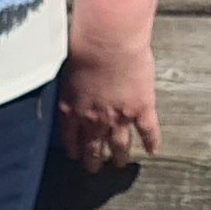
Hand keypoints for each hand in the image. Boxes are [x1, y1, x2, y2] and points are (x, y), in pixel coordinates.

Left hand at [56, 0, 166, 171]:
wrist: (106, 41)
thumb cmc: (81, 47)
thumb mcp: (62, 70)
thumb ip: (63, 87)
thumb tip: (56, 87)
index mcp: (72, 110)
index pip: (71, 137)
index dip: (75, 149)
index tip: (77, 157)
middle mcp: (93, 120)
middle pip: (94, 146)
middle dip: (94, 160)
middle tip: (95, 168)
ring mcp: (119, 117)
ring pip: (119, 144)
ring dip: (119, 156)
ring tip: (120, 163)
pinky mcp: (141, 108)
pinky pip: (148, 130)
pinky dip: (152, 142)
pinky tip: (154, 150)